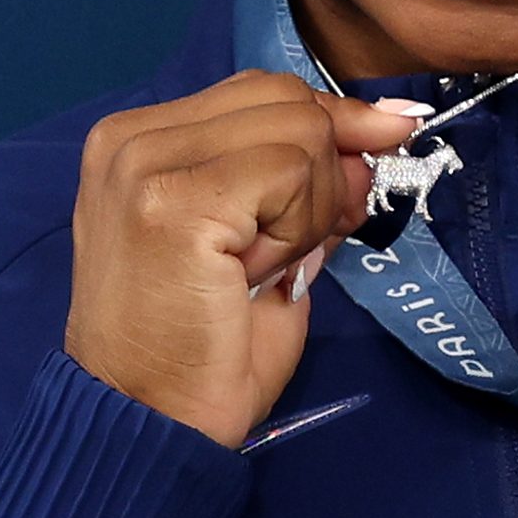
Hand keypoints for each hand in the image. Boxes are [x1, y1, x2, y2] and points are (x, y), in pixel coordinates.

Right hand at [64, 71, 429, 447]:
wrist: (152, 428)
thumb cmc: (205, 349)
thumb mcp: (268, 239)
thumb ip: (308, 179)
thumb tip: (380, 131)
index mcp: (141, 139)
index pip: (263, 89)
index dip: (333, 119)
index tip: (386, 137)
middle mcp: (131, 139)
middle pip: (286, 96)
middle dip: (329, 164)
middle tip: (310, 238)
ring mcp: (146, 164)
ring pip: (299, 131)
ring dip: (309, 207)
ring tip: (263, 266)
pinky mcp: (174, 201)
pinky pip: (290, 171)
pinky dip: (297, 225)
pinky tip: (257, 272)